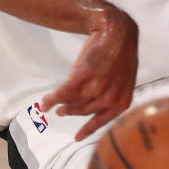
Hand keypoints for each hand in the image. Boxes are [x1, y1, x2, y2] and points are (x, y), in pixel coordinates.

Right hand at [39, 6, 138, 139]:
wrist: (116, 30)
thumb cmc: (120, 53)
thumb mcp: (124, 79)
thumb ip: (114, 95)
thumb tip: (98, 108)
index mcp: (122, 100)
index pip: (102, 121)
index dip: (88, 130)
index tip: (77, 138)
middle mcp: (110, 98)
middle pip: (83, 111)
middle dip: (71, 111)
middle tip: (62, 112)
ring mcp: (97, 87)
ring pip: (72, 102)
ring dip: (59, 105)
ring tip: (51, 105)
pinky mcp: (83, 76)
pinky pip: (62, 93)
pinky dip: (51, 100)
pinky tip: (44, 103)